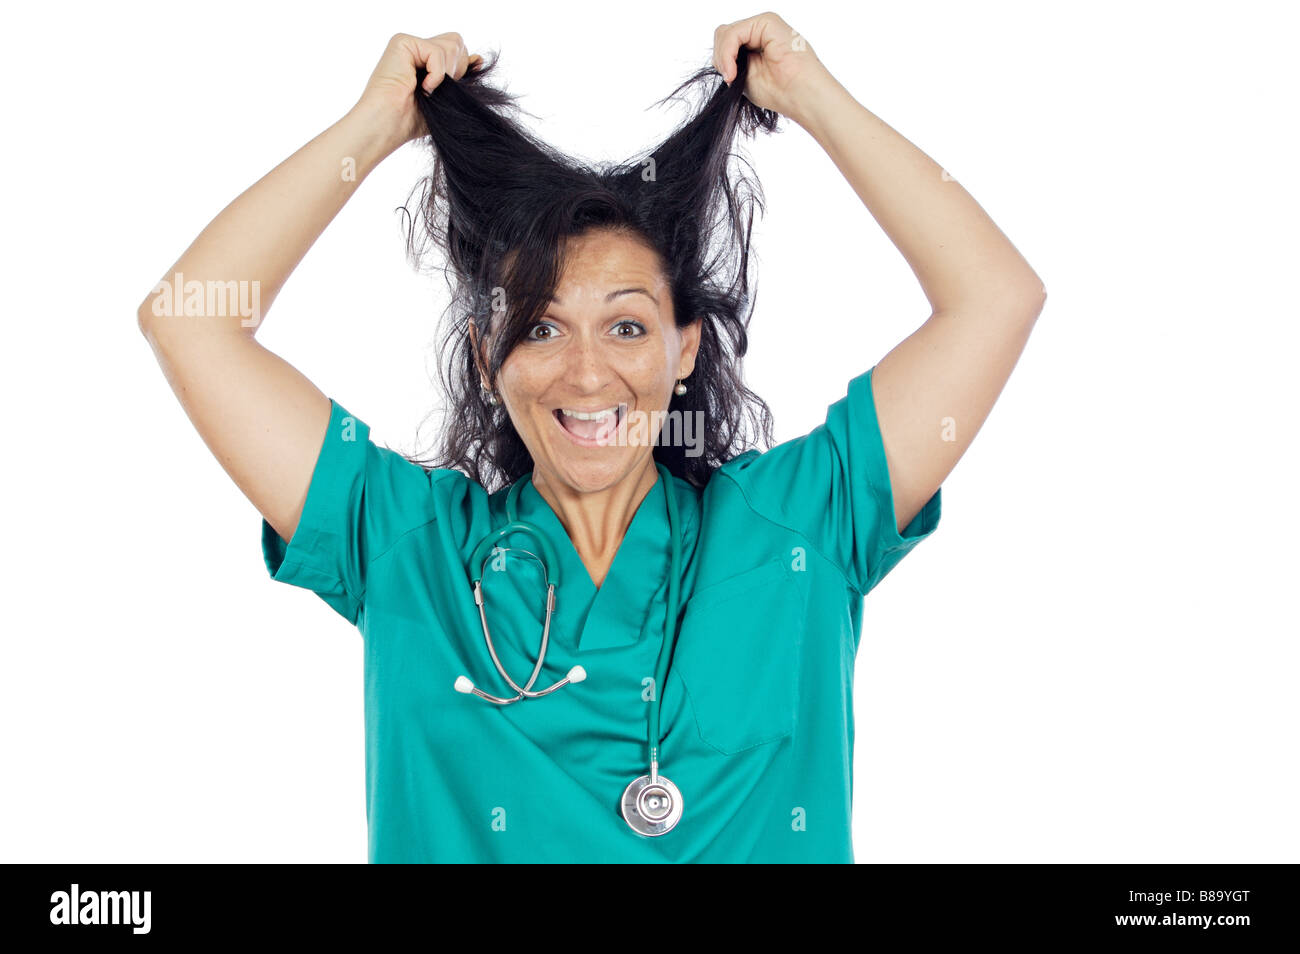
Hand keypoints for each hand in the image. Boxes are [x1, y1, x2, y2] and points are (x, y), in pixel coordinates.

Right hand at [353, 32, 482, 149]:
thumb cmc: (413, 119)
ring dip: (446, 73)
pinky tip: (423, 87)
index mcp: (427, 63)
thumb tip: (479, 59)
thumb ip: (461, 78)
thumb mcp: (447, 98)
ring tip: (428, 90)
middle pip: (457, 42)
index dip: (463, 67)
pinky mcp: (402, 43)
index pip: (458, 51)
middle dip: (456, 69)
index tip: (457, 85)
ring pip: (452, 44)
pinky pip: (437, 51)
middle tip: (438, 90)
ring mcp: (410, 45)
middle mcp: (418, 50)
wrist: (389, 125)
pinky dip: (436, 74)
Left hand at [712, 12, 832, 120]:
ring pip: (726, 33)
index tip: (729, 81)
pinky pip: (734, 33)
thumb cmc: (778, 91)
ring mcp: (763, 25)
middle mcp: (759, 32)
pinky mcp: (767, 22)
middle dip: (720, 58)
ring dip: (723, 56)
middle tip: (730, 78)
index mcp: (755, 45)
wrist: (799, 94)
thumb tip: (718, 58)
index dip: (721, 62)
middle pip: (723, 35)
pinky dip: (728, 53)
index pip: (726, 44)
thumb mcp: (744, 78)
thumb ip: (730, 63)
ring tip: (733, 75)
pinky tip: (733, 70)